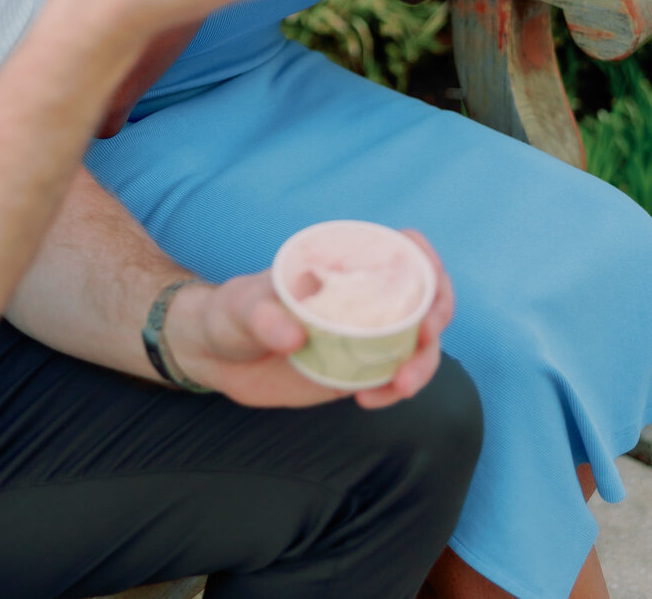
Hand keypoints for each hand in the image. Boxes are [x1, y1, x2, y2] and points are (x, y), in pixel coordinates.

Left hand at [166, 231, 453, 410]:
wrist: (215, 357)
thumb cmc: (228, 313)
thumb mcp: (239, 307)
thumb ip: (263, 317)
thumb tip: (294, 336)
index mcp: (342, 264)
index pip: (402, 250)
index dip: (426, 261)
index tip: (429, 285)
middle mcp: (361, 296)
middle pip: (424, 297)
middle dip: (436, 317)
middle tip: (423, 340)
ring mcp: (362, 334)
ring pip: (418, 342)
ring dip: (424, 363)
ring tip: (400, 387)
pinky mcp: (356, 371)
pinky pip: (394, 378)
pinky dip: (395, 390)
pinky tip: (371, 401)